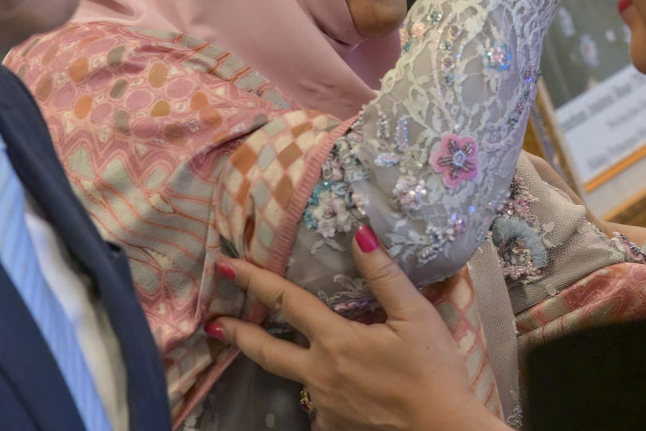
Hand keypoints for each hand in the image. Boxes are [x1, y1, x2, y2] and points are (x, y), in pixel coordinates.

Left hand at [207, 226, 507, 430]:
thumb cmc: (434, 371)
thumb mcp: (416, 316)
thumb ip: (384, 275)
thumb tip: (359, 234)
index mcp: (335, 342)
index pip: (286, 302)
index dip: (254, 280)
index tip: (225, 265)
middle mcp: (319, 375)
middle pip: (265, 351)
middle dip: (235, 333)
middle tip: (211, 323)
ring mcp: (323, 405)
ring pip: (292, 378)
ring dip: (279, 360)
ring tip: (272, 347)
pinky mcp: (334, 425)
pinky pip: (317, 404)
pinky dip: (318, 389)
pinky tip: (332, 384)